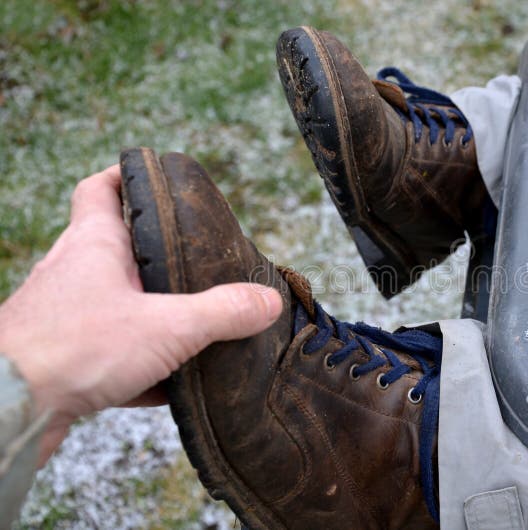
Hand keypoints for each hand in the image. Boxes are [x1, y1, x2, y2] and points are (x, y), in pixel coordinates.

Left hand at [0, 165, 281, 464]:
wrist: (7, 407)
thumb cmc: (74, 348)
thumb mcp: (168, 326)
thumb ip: (222, 313)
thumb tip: (268, 301)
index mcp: (93, 244)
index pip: (100, 188)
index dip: (126, 174)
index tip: (154, 174)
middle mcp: (73, 272)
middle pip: (113, 246)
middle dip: (154, 252)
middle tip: (193, 259)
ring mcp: (63, 316)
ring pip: (113, 302)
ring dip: (147, 311)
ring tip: (189, 324)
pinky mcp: (61, 358)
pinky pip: (106, 352)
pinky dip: (138, 363)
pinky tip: (167, 385)